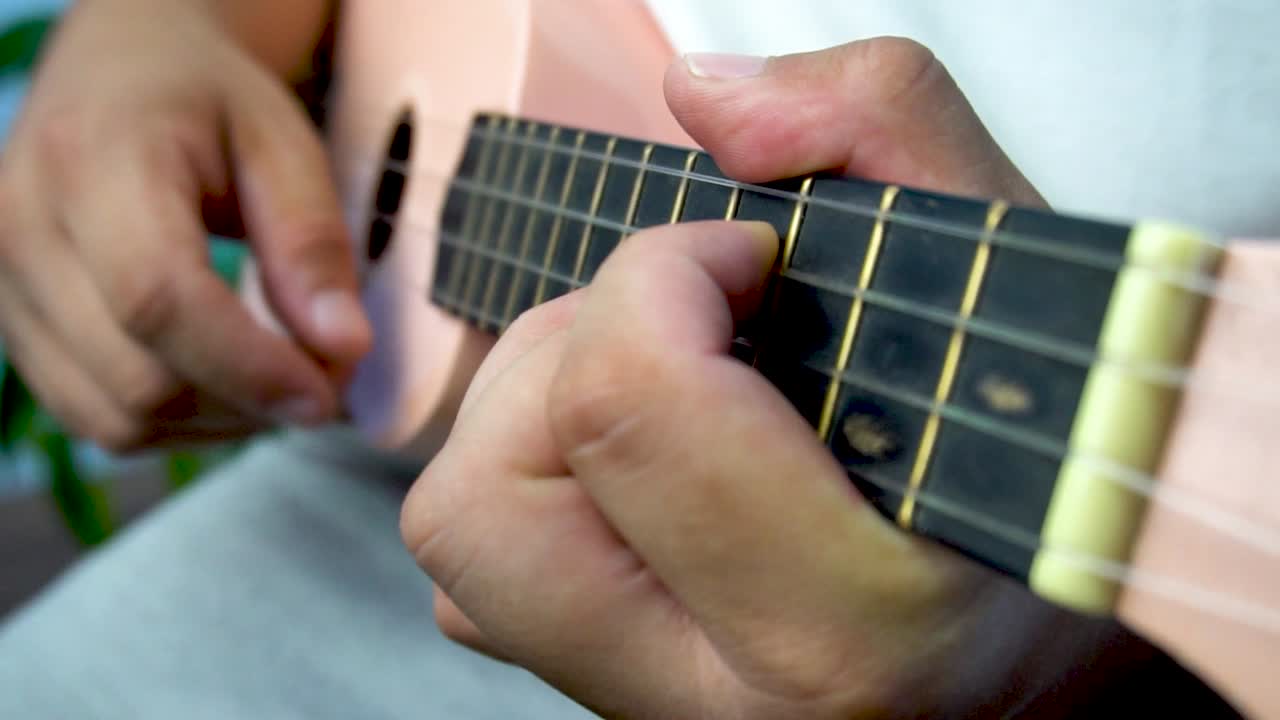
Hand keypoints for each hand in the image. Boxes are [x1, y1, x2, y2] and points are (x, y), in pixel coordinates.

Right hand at [0, 0, 368, 450]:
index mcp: (90, 159)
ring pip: (117, 417)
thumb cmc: (208, 100)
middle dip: (250, 400)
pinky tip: (230, 381)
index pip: (158, 299)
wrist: (120, 74)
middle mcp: (24, 228)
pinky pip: (98, 418)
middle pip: (138, 378)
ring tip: (284, 375)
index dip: (251, 366)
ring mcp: (7, 287)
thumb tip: (342, 347)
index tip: (327, 394)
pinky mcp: (18, 331)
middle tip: (327, 377)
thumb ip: (312, 242)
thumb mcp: (283, 141)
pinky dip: (178, 422)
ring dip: (219, 421)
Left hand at [401, 38, 1134, 717]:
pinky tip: (639, 456)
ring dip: (533, 417)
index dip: (664, 272)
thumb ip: (880, 130)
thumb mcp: (1020, 272)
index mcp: (854, 628)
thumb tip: (706, 102)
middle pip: (484, 502)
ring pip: (463, 544)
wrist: (1069, 619)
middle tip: (682, 330)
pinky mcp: (617, 700)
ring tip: (664, 383)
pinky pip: (483, 581)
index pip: (625, 403)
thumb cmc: (1066, 468)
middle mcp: (731, 710)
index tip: (749, 259)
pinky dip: (530, 481)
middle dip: (564, 360)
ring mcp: (659, 719)